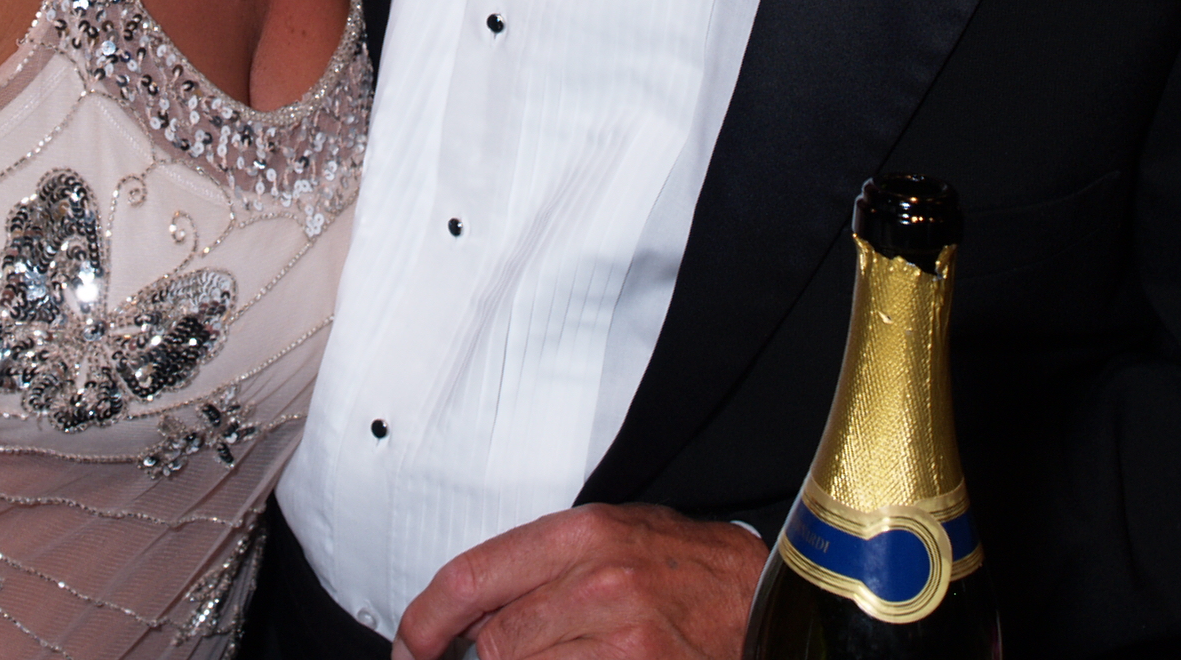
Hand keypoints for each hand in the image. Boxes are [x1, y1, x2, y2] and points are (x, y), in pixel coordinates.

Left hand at [393, 505, 766, 659]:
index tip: (412, 646)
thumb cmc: (690, 571)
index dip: (426, 619)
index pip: (472, 576)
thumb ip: (544, 566)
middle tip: (478, 659)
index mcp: (584, 533)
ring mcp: (624, 634)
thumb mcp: (615, 539)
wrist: (767, 601)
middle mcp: (600, 580)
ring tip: (556, 655)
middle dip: (480, 659)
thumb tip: (472, 609)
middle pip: (494, 640)